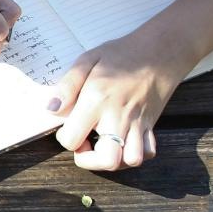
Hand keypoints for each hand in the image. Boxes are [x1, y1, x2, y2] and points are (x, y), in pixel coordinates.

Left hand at [49, 30, 193, 170]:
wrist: (160, 50)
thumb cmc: (121, 54)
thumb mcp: (87, 60)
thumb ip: (67, 86)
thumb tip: (52, 110)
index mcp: (97, 100)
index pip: (73, 139)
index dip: (65, 138)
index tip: (67, 127)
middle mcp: (119, 116)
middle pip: (107, 160)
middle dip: (90, 160)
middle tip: (85, 143)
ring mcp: (138, 123)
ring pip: (131, 160)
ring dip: (114, 160)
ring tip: (103, 144)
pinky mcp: (151, 125)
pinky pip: (147, 152)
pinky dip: (135, 154)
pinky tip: (123, 141)